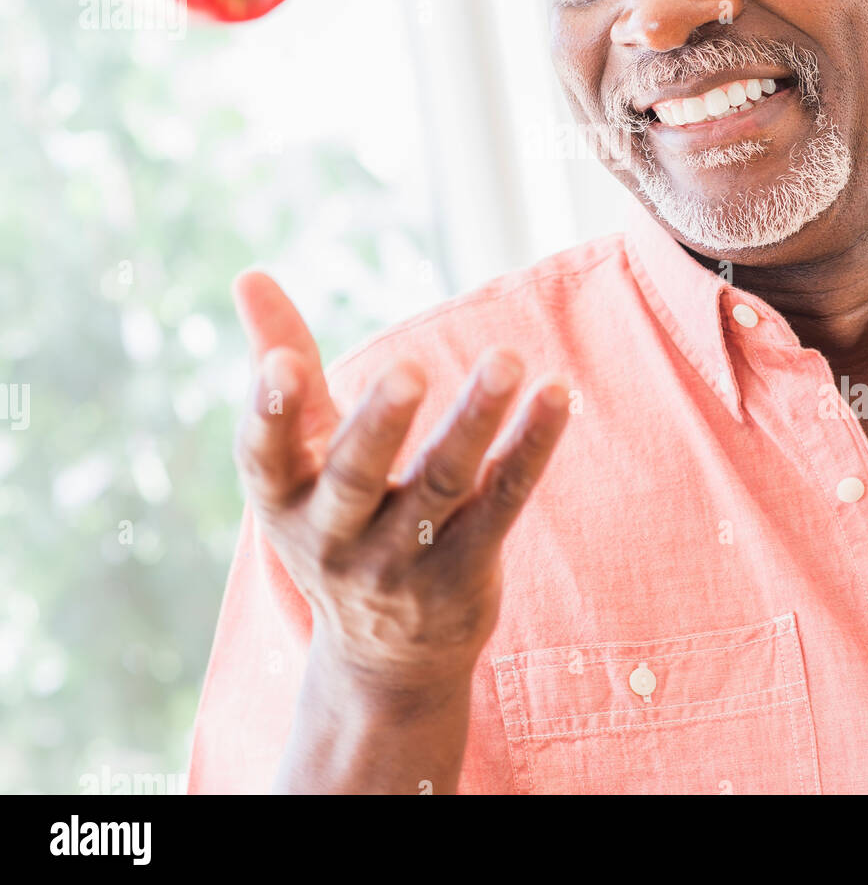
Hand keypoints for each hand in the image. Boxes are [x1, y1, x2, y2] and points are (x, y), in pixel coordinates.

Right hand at [231, 270, 571, 693]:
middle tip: (409, 368)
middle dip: (380, 424)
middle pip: (357, 479)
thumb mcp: (298, 455)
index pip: (264, 459)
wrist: (386, 658)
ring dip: (476, 419)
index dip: (269, 413)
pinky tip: (556, 394)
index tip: (280, 363)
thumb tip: (246, 273)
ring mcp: (404, 564)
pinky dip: (531, 446)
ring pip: (443, 485)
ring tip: (507, 361)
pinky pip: (503, 500)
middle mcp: (337, 540)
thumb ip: (280, 364)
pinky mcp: (467, 571)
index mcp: (284, 503)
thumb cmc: (336, 518)